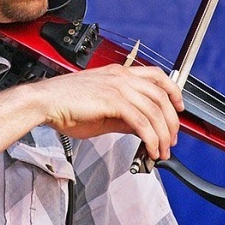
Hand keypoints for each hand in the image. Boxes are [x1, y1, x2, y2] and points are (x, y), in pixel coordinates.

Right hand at [29, 64, 183, 159]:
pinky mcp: (113, 101)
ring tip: (162, 151)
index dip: (173, 91)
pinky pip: (141, 121)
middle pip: (161, 96)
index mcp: (120, 73)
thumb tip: (142, 128)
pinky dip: (150, 138)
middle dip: (171, 121)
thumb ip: (124, 117)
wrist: (45, 102)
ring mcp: (118, 87)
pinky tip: (151, 148)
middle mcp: (122, 76)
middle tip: (172, 140)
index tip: (179, 107)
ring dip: (163, 134)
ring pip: (154, 110)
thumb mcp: (103, 111)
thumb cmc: (66, 105)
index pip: (157, 75)